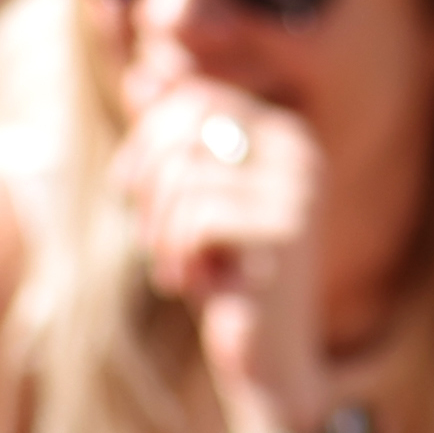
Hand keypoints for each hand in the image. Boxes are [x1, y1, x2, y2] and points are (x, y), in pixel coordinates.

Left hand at [113, 79, 334, 432]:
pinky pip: (199, 215)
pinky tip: (197, 284)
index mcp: (282, 133)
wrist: (266, 358)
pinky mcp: (289, 228)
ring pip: (185, 175)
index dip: (146, 142)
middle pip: (186, 128)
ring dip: (162, 232)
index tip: (132, 193)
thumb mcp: (189, 202)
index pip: (195, 99)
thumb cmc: (223, 276)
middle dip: (149, 185)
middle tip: (153, 236)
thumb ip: (171, 142)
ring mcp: (300, 186)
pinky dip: (179, 255)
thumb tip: (140, 75)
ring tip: (178, 266)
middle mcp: (300, 148)